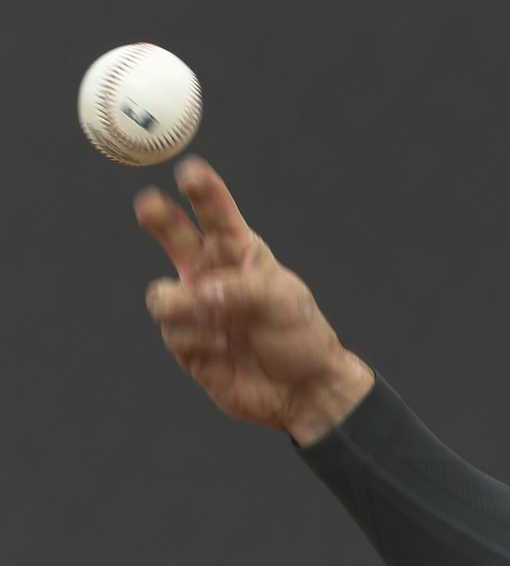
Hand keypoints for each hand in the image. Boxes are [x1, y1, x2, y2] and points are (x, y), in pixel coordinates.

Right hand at [136, 157, 372, 443]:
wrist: (304, 392)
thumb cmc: (301, 339)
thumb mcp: (282, 302)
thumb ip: (240, 289)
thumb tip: (199, 292)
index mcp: (239, 253)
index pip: (216, 214)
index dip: (202, 191)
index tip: (190, 172)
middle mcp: (211, 274)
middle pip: (173, 236)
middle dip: (158, 217)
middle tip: (149, 205)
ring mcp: (196, 308)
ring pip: (162, 294)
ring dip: (183, 305)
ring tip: (215, 322)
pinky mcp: (188, 344)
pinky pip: (173, 332)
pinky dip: (197, 340)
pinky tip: (223, 350)